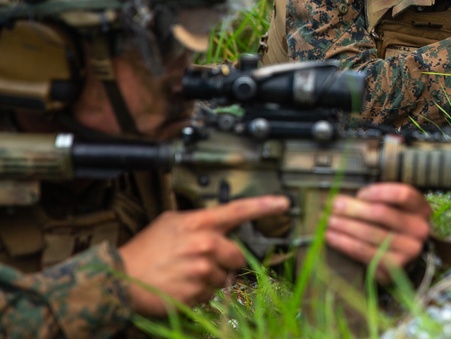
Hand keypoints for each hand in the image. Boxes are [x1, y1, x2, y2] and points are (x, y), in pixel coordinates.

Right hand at [119, 195, 290, 316]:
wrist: (119, 278)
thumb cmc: (145, 249)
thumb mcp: (171, 222)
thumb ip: (199, 221)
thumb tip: (219, 224)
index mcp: (199, 223)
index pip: (238, 210)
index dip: (264, 206)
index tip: (284, 203)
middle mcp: (205, 245)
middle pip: (237, 254)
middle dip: (225, 259)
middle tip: (203, 260)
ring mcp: (202, 270)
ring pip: (224, 277)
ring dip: (211, 277)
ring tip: (186, 273)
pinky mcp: (197, 293)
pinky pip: (210, 294)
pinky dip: (200, 292)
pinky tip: (181, 285)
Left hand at [325, 183, 431, 283]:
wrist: (402, 258)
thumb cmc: (393, 227)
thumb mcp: (395, 209)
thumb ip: (378, 200)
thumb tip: (342, 197)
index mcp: (421, 209)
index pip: (403, 194)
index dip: (379, 191)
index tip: (359, 193)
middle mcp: (419, 229)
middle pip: (382, 213)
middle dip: (353, 208)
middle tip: (332, 205)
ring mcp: (409, 249)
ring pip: (370, 233)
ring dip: (344, 225)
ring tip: (327, 220)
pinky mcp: (394, 266)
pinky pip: (364, 251)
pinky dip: (344, 243)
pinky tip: (331, 237)